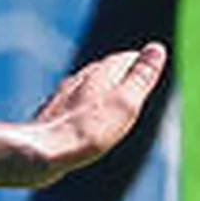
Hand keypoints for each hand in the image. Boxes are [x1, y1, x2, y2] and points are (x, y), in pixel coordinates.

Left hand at [23, 43, 165, 176]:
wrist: (42, 152)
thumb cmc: (89, 129)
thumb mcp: (125, 102)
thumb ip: (141, 77)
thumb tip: (157, 48)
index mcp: (100, 72)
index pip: (126, 58)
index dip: (141, 64)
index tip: (152, 71)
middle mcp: (79, 78)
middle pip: (105, 70)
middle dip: (121, 74)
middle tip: (137, 81)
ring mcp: (62, 96)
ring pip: (85, 86)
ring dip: (100, 89)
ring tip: (113, 99)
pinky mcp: (50, 114)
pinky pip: (71, 104)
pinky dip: (83, 106)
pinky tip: (82, 118)